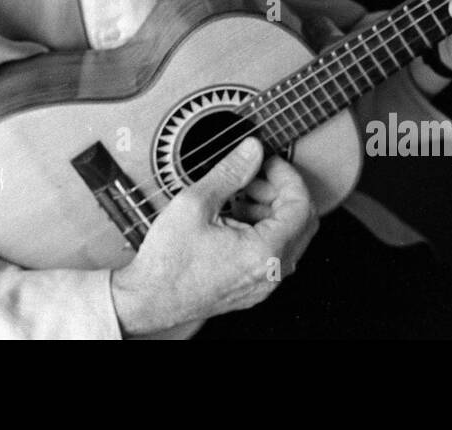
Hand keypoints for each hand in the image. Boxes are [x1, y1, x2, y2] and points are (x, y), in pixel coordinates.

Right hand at [109, 137, 317, 336]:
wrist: (149, 300)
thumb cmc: (168, 262)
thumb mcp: (195, 204)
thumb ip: (230, 172)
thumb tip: (252, 151)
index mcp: (264, 252)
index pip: (301, 205)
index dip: (287, 176)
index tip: (269, 162)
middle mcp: (271, 272)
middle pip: (301, 221)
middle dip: (280, 191)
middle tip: (254, 176)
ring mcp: (264, 283)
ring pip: (288, 237)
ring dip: (270, 209)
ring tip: (238, 196)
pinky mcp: (253, 288)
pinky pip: (273, 253)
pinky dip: (262, 229)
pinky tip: (233, 218)